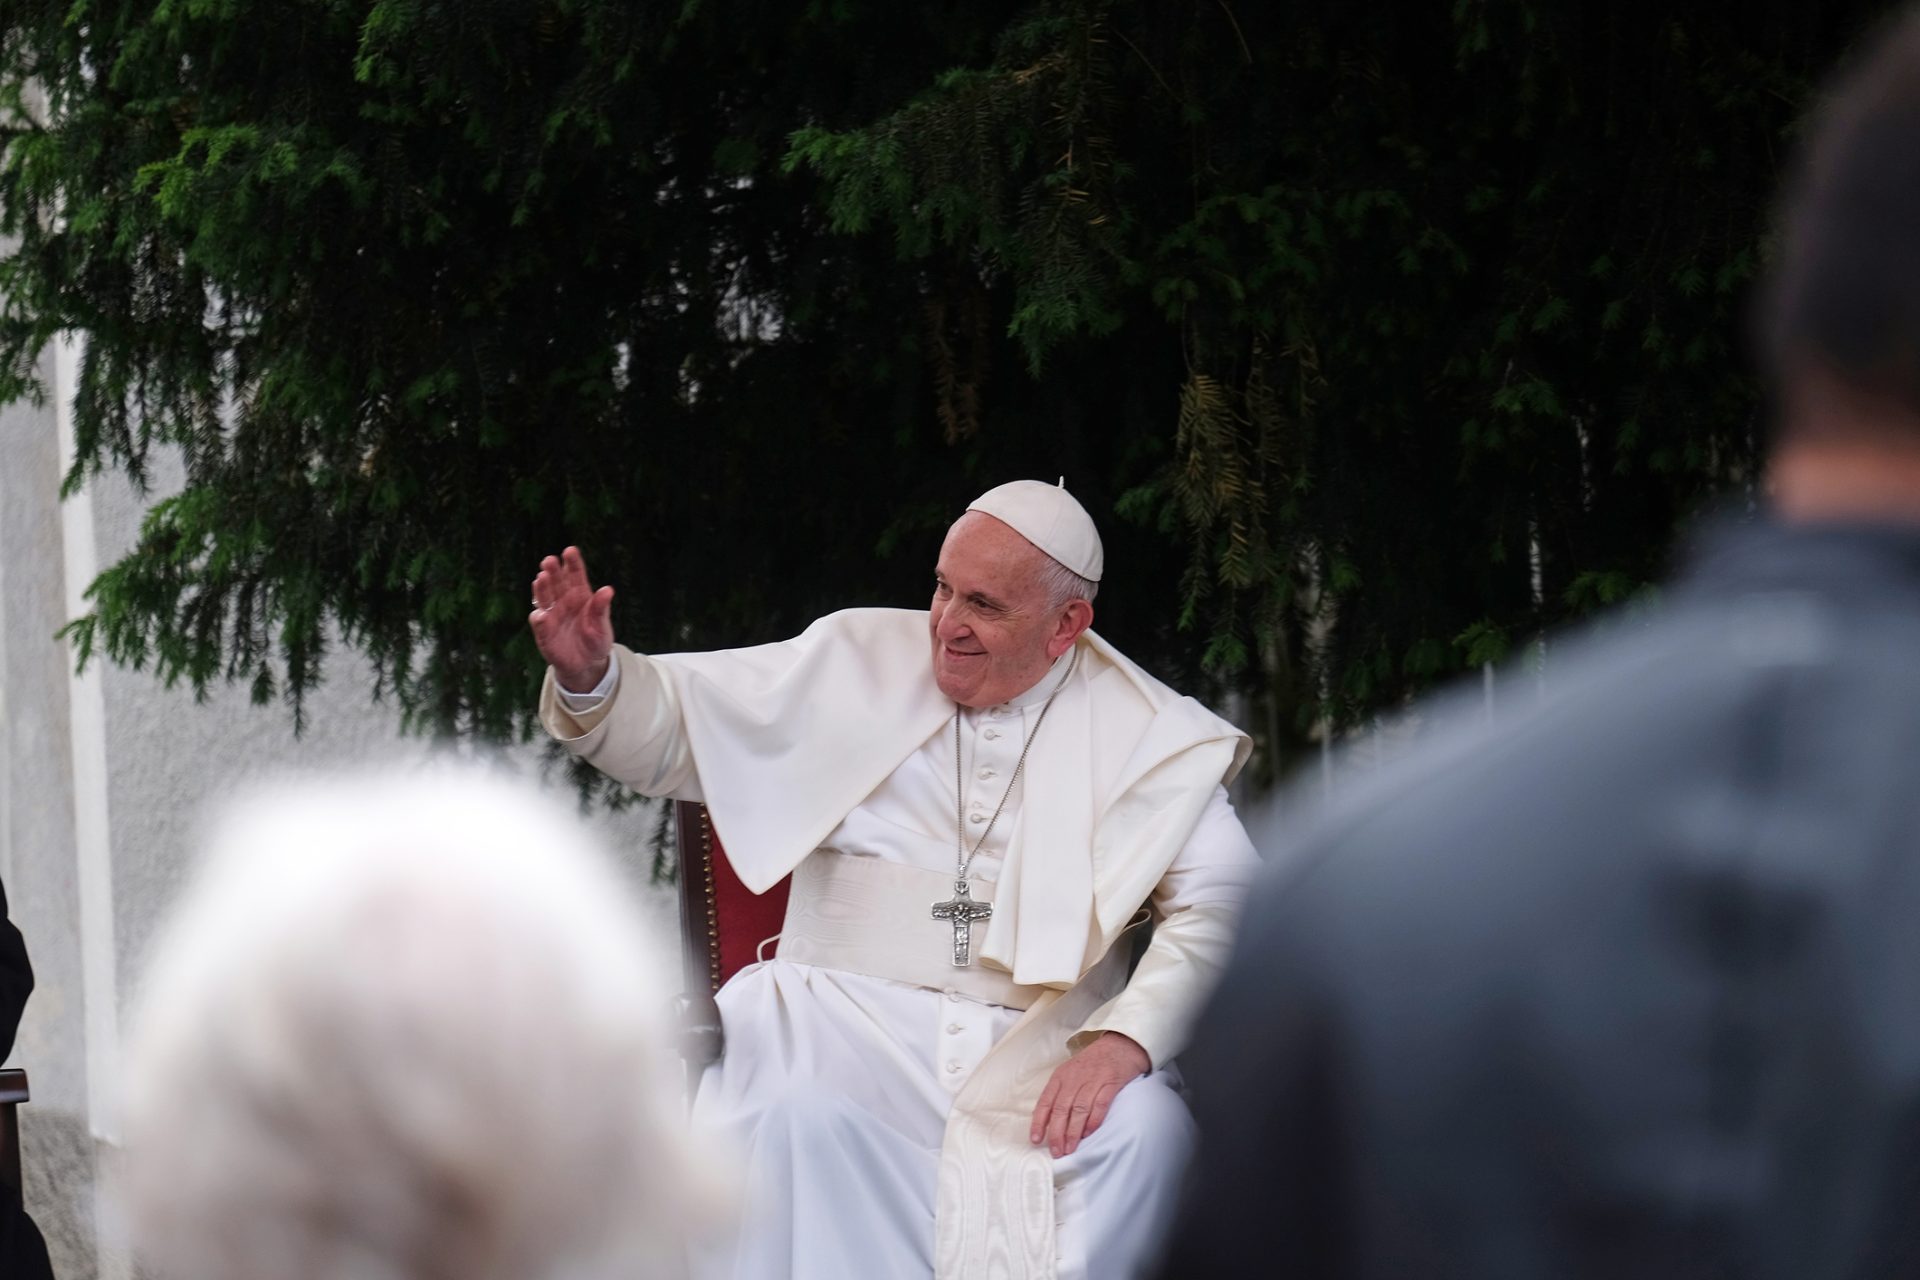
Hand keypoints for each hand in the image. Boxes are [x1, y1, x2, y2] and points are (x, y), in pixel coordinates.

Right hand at [529, 546, 615, 690]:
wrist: (587, 665)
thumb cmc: (596, 641)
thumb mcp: (603, 626)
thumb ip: (602, 609)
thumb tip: (608, 590)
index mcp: (580, 596)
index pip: (576, 575)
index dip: (572, 563)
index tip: (570, 550)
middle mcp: (563, 601)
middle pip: (556, 582)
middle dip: (553, 571)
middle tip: (550, 561)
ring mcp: (552, 615)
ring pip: (544, 598)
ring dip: (541, 588)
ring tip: (542, 578)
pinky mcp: (544, 632)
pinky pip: (539, 623)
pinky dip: (539, 618)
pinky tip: (541, 614)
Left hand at [1029, 1031, 1149, 1157]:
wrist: (1121, 1044)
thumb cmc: (1093, 1063)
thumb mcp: (1071, 1072)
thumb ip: (1060, 1093)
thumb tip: (1048, 1120)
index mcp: (1061, 1076)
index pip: (1046, 1101)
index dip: (1039, 1122)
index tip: (1036, 1140)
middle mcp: (1074, 1078)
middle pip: (1061, 1108)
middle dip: (1057, 1133)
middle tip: (1056, 1151)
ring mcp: (1093, 1079)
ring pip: (1079, 1109)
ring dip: (1073, 1131)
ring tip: (1070, 1148)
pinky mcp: (1111, 1082)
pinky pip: (1100, 1103)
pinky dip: (1094, 1120)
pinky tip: (1089, 1133)